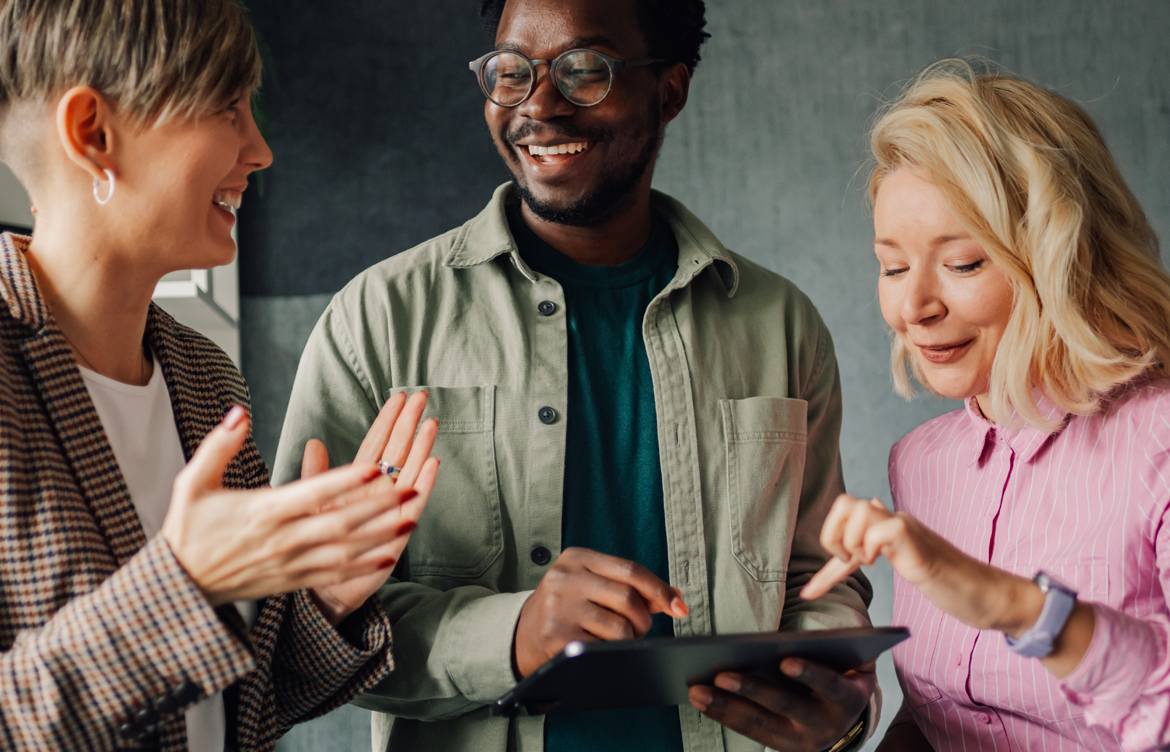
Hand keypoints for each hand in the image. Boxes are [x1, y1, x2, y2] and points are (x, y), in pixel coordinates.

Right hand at [162, 406, 418, 607]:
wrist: (179, 587)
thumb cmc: (188, 530)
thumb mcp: (192, 483)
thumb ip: (219, 447)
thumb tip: (239, 412)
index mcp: (261, 512)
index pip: (310, 494)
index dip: (342, 483)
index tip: (372, 468)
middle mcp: (281, 540)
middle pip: (339, 523)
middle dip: (378, 507)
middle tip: (410, 488)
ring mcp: (290, 564)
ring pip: (345, 551)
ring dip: (381, 535)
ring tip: (412, 517)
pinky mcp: (294, 582)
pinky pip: (335, 574)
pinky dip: (365, 564)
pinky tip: (390, 554)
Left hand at [304, 391, 439, 624]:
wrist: (321, 589)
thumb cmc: (316, 545)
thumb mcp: (310, 504)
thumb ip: (315, 474)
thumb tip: (313, 441)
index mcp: (357, 483)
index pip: (376, 443)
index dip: (388, 420)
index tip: (399, 396)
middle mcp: (378, 493)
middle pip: (397, 451)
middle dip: (409, 423)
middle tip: (422, 396)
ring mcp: (390, 511)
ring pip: (409, 471)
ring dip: (421, 447)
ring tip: (432, 422)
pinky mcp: (396, 533)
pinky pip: (413, 504)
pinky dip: (424, 483)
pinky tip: (434, 463)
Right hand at [512, 547, 688, 677]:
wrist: (521, 633)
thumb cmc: (567, 606)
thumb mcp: (591, 584)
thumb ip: (629, 586)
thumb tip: (674, 598)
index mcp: (577, 558)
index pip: (630, 569)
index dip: (659, 589)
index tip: (679, 607)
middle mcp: (565, 579)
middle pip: (627, 598)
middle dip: (643, 619)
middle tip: (640, 628)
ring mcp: (559, 609)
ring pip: (620, 627)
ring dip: (631, 639)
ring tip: (622, 639)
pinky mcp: (557, 638)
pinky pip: (603, 649)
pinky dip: (613, 653)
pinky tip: (604, 650)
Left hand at [688, 657, 874, 750]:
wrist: (849, 720)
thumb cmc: (845, 675)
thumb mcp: (854, 662)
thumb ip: (845, 646)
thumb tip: (819, 629)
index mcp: (848, 699)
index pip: (829, 686)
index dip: (810, 674)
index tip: (786, 661)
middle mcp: (825, 725)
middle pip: (785, 706)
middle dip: (752, 690)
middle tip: (722, 675)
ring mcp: (800, 740)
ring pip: (760, 723)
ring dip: (726, 707)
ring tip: (697, 691)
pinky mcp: (781, 747)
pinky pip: (749, 732)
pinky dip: (724, 716)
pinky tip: (702, 702)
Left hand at [802, 495, 952, 599]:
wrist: (983, 592)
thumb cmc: (947, 579)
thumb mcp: (903, 560)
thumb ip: (881, 539)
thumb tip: (870, 503)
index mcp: (885, 526)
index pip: (842, 524)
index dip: (824, 556)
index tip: (810, 592)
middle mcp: (892, 520)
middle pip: (843, 502)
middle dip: (831, 534)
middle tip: (848, 562)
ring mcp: (903, 526)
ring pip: (857, 509)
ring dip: (851, 541)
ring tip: (867, 563)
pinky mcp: (913, 539)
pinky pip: (879, 529)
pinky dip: (870, 547)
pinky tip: (880, 563)